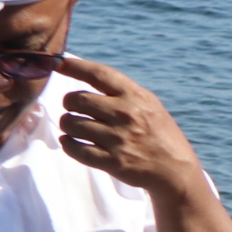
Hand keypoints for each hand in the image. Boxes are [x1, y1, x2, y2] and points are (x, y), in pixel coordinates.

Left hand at [56, 57, 206, 199]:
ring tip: (74, 126)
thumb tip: (82, 73)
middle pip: (77, 100)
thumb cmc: (157, 132)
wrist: (174, 168)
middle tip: (73, 108)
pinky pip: (76, 150)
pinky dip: (68, 145)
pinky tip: (70, 142)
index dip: (74, 67)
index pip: (98, 74)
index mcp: (134, 96)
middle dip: (69, 103)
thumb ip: (120, 90)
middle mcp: (125, 115)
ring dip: (67, 125)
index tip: (57, 63)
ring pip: (72, 125)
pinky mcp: (112, 162)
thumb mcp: (147, 103)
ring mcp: (118, 139)